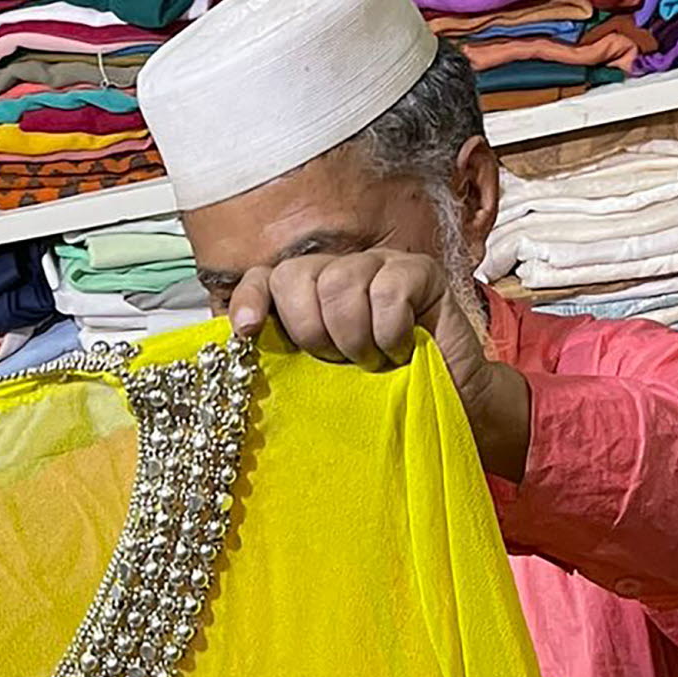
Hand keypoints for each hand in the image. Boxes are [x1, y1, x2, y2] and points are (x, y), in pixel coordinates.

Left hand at [227, 250, 531, 480]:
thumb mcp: (319, 387)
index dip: (250, 299)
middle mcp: (338, 274)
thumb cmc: (380, 401)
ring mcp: (378, 265)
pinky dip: (390, 331)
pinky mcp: (418, 270)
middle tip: (336, 363)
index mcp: (307, 299)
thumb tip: (231, 361)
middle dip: (309, 330)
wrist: (446, 411)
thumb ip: (280, 365)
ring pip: (339, 282)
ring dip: (353, 337)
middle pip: (295, 276)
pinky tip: (403, 349)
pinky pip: (388, 290)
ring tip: (372, 361)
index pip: (264, 278)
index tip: (246, 332)